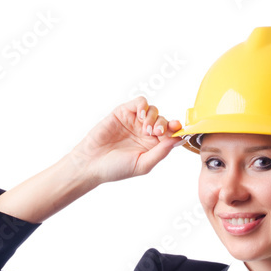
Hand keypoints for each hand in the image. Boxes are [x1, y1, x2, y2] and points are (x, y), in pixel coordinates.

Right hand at [68, 96, 183, 184]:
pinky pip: (140, 102)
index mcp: (152, 147)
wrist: (91, 163)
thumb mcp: (143, 164)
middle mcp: (145, 133)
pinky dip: (143, 105)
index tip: (177, 130)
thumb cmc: (116, 169)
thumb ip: (161, 152)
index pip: (170, 134)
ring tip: (145, 129)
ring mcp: (134, 122)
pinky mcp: (123, 112)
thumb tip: (179, 139)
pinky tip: (140, 115)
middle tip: (156, 133)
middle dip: (164, 125)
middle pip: (164, 121)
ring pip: (153, 110)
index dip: (176, 131)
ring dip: (153, 117)